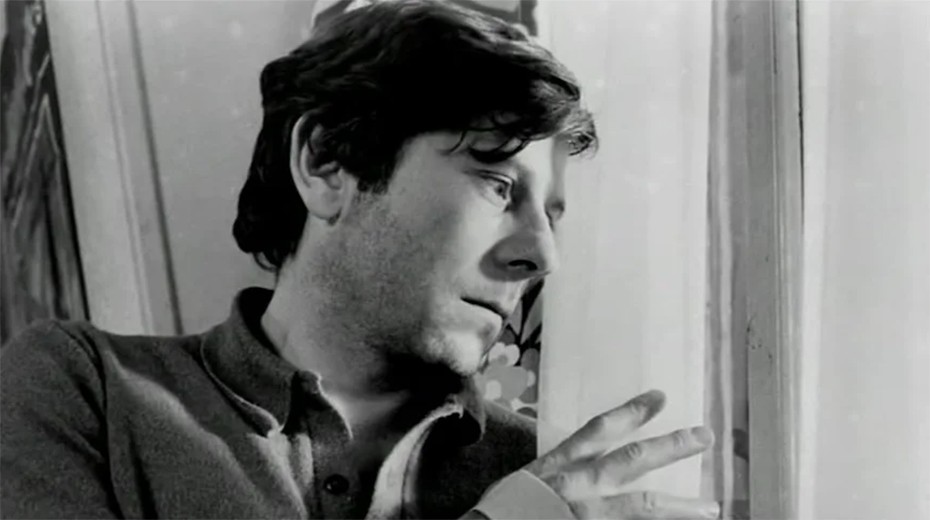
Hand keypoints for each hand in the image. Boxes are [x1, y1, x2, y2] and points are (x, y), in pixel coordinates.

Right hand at [524, 390, 719, 518]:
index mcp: (559, 465)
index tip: (660, 398)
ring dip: (680, 506)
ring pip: (641, 506)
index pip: (600, 429)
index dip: (632, 412)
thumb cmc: (501, 511)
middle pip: (632, 461)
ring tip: (711, 507)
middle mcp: (578, 486)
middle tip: (704, 437)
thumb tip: (583, 460)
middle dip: (670, 447)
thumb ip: (558, 470)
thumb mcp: (527, 481)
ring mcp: (588, 514)